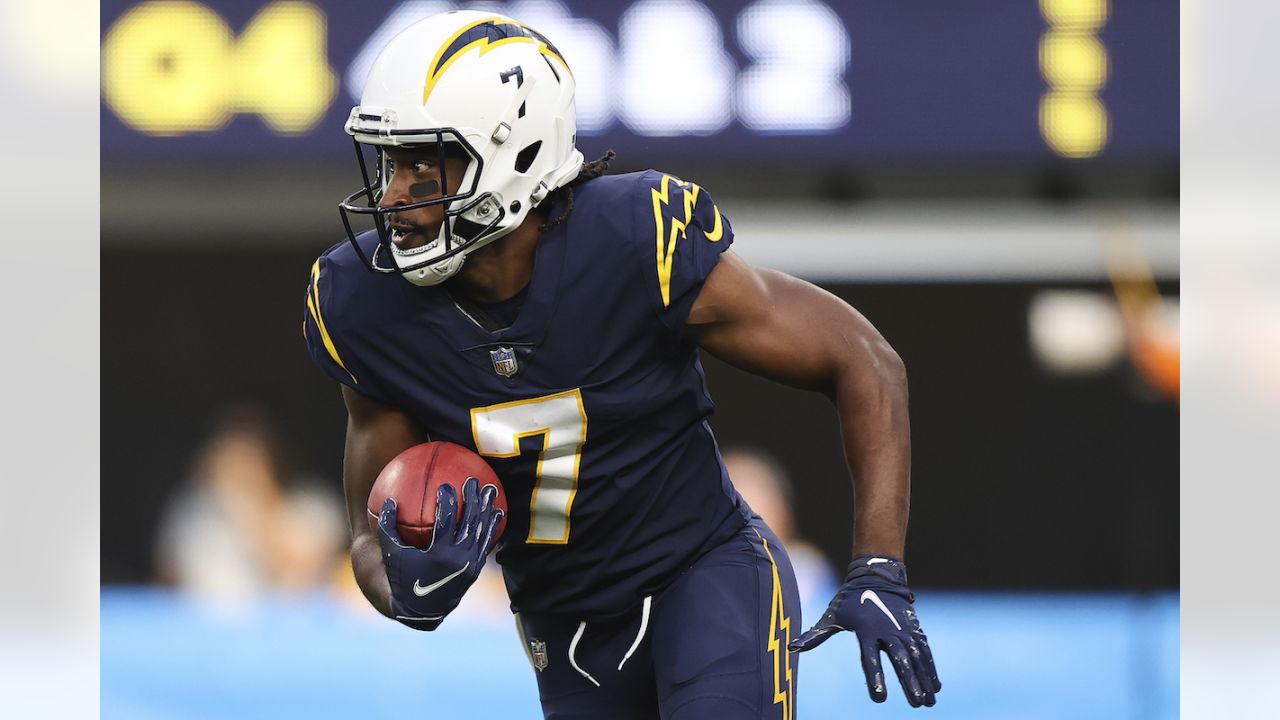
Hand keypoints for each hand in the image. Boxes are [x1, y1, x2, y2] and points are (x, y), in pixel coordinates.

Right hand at [376, 477, 503, 630]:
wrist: (419, 610)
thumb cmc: (401, 577)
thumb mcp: (390, 554)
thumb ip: (387, 527)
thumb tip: (388, 501)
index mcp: (439, 554)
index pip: (447, 520)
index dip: (448, 500)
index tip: (447, 485)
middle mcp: (458, 559)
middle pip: (471, 522)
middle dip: (473, 499)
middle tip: (473, 480)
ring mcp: (470, 565)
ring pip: (483, 531)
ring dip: (488, 508)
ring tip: (492, 489)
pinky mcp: (475, 569)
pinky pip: (486, 543)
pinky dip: (492, 527)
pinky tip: (497, 512)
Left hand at [789, 555, 941, 706]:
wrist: (876, 576)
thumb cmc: (849, 600)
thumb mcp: (832, 615)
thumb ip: (816, 635)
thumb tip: (792, 648)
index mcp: (866, 631)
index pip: (870, 659)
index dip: (875, 678)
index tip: (879, 698)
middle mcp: (887, 631)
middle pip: (900, 660)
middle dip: (909, 682)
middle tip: (915, 704)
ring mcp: (903, 630)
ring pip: (916, 658)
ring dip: (924, 679)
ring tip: (928, 702)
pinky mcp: (914, 629)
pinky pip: (924, 651)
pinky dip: (931, 668)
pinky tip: (935, 687)